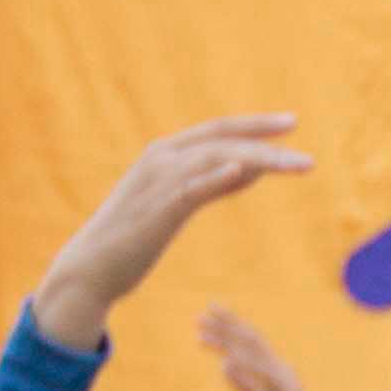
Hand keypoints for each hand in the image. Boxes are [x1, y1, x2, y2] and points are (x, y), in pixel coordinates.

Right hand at [30, 117, 312, 354]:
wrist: (91, 268)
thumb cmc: (137, 236)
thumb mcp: (181, 202)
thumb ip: (216, 183)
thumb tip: (253, 168)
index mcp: (165, 154)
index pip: (218, 130)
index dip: (254, 124)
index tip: (290, 122)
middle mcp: (161, 158)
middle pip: (221, 137)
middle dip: (263, 133)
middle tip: (299, 130)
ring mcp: (158, 182)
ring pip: (217, 158)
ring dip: (261, 158)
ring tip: (298, 164)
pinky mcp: (158, 210)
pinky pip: (192, 188)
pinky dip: (217, 176)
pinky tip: (244, 170)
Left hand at [197, 308, 318, 390]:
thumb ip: (243, 387)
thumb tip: (224, 367)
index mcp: (275, 371)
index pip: (250, 342)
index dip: (231, 326)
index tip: (211, 313)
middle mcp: (280, 370)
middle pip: (250, 340)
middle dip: (226, 325)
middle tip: (202, 314)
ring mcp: (284, 380)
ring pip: (254, 353)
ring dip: (228, 342)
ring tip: (201, 335)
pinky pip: (264, 377)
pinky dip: (246, 368)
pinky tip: (226, 361)